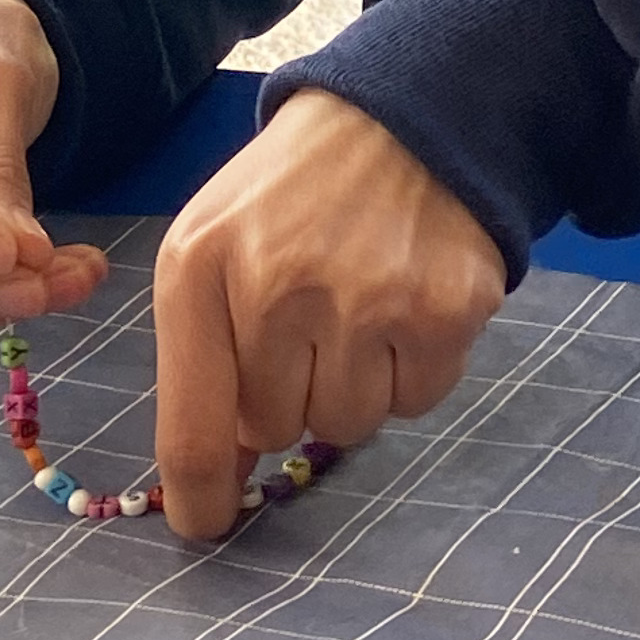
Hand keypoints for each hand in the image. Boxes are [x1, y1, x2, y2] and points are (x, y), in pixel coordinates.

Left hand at [152, 90, 503, 540]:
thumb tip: (227, 469)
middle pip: (275, 429)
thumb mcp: (216, 245)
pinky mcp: (446, 310)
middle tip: (308, 326)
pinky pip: (418, 402)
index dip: (201, 495)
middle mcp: (279, 285)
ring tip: (358, 309)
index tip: (206, 525)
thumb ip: (204, 352)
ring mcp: (368, 299)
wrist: (404, 114)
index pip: (194, 426)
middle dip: (286, 396)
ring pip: (347, 424)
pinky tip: (406, 306)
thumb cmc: (292, 193)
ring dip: (352, 386)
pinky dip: (412, 371)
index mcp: (200, 266)